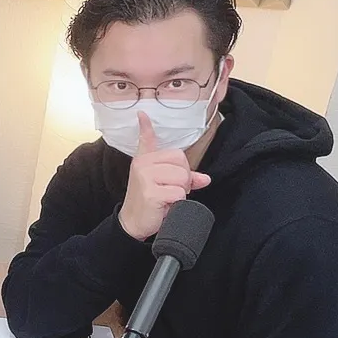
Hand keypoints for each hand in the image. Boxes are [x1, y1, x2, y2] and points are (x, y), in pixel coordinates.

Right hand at [118, 112, 211, 239]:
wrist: (132, 223)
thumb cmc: (149, 202)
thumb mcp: (162, 185)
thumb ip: (184, 178)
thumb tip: (205, 179)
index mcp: (144, 160)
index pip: (148, 139)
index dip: (146, 126)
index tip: (141, 114)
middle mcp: (142, 165)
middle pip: (180, 161)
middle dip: (183, 178)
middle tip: (172, 189)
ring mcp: (145, 177)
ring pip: (182, 177)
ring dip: (181, 191)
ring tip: (168, 198)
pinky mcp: (150, 192)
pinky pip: (179, 192)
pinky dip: (178, 202)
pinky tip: (166, 205)